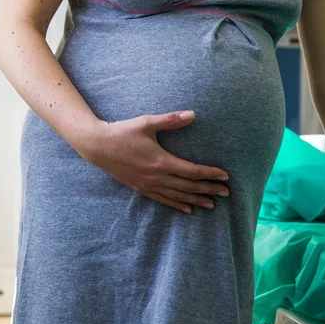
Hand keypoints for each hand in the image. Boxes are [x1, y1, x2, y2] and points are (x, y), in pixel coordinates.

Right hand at [80, 110, 229, 213]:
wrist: (97, 146)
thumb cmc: (123, 132)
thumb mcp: (147, 123)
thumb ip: (170, 120)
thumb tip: (192, 114)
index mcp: (161, 161)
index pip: (192, 171)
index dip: (210, 174)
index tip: (225, 176)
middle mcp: (156, 177)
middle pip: (188, 186)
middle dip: (208, 189)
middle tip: (226, 193)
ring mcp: (148, 185)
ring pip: (177, 196)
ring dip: (196, 200)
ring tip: (212, 204)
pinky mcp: (141, 188)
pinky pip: (162, 199)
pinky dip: (177, 204)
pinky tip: (187, 209)